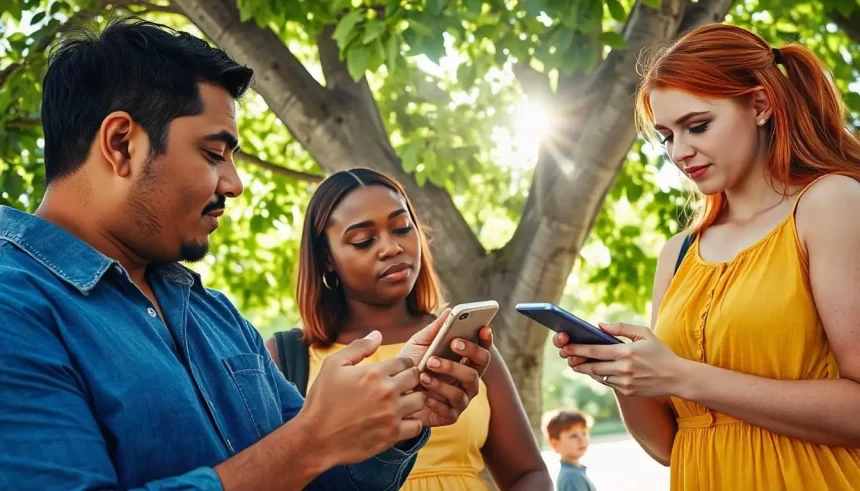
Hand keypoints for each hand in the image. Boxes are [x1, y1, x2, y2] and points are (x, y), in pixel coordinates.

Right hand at [299, 331, 423, 465]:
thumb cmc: (322, 400)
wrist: (316, 438)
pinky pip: (417, 425)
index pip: (405, 361)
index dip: (400, 365)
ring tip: (400, 402)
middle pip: (415, 377)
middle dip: (409, 378)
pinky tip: (399, 420)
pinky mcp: (392, 434)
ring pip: (420, 400)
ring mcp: (392, 414)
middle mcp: (387, 392)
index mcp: (374, 373)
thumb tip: (377, 335)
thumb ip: (358, 347)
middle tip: (399, 385)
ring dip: (412, 399)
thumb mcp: (333, 365)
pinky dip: (412, 422)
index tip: (394, 372)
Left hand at [397, 310, 492, 426]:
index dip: (486, 340)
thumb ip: (435, 329)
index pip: (482, 350)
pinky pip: (450, 410)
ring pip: (464, 389)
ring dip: (444, 380)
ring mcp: (461, 399)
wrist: (392, 394)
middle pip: (478, 368)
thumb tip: (450, 310)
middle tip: (452, 343)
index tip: (483, 327)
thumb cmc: (411, 366)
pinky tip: (423, 396)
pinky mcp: (450, 416)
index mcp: (464, 361)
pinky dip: (436, 401)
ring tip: (424, 373)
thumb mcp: (419, 344)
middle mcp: (467, 380)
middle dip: (468, 354)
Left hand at [555, 322, 687, 397]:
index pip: (595, 351)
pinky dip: (601, 377)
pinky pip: (608, 383)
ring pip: (598, 377)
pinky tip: (597, 371)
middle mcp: (624, 369)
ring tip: (578, 364)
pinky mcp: (627, 392)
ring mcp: (625, 383)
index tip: (566, 347)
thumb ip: (621, 328)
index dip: (578, 350)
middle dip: (577, 362)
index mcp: (626, 352)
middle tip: (567, 357)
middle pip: (592, 367)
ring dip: (587, 370)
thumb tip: (600, 325)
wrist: (677, 378)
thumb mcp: (644, 334)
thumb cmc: (661, 353)